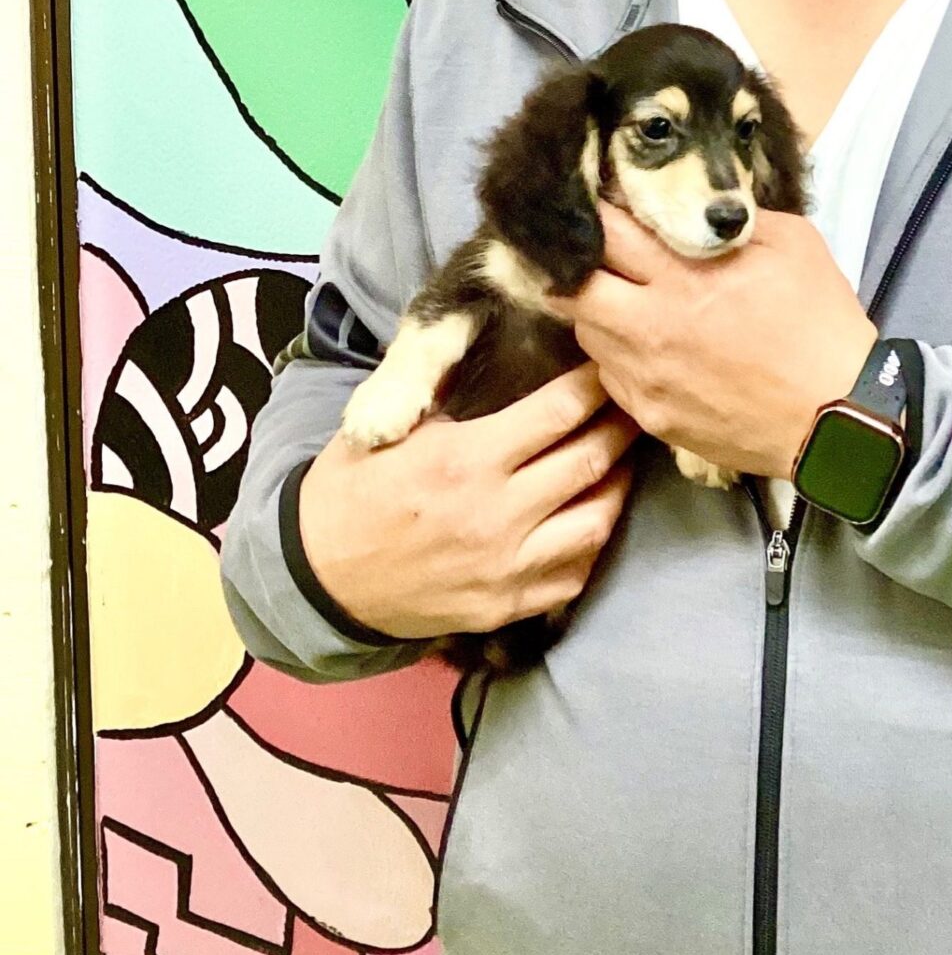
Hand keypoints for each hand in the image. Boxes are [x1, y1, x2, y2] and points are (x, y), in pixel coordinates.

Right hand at [296, 364, 638, 640]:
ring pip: (596, 521)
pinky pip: (573, 575)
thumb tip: (496, 346)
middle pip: (589, 460)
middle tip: (634, 403)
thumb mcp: (385, 429)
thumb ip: (440, 392)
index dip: (595, 384)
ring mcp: (506, 568)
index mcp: (466, 459)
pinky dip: (592, 542)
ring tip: (623, 458)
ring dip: (618, 484)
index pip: (559, 411)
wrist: (314, 582)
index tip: (610, 365)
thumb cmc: (349, 493)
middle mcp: (496, 515)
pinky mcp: (506, 608)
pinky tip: (593, 515)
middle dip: (621, 426)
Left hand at [573, 204, 877, 478]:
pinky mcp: (650, 416)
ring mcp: (645, 378)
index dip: (596, 214)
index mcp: (683, 277)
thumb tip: (699, 211)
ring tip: (627, 301)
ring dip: (598, 311)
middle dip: (575, 266)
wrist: (837, 416)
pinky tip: (651, 348)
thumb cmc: (821, 323)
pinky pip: (610, 376)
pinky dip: (620, 356)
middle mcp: (650, 328)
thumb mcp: (793, 244)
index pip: (607, 233)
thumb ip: (734, 222)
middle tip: (592, 255)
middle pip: (571, 289)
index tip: (599, 205)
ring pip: (585, 334)